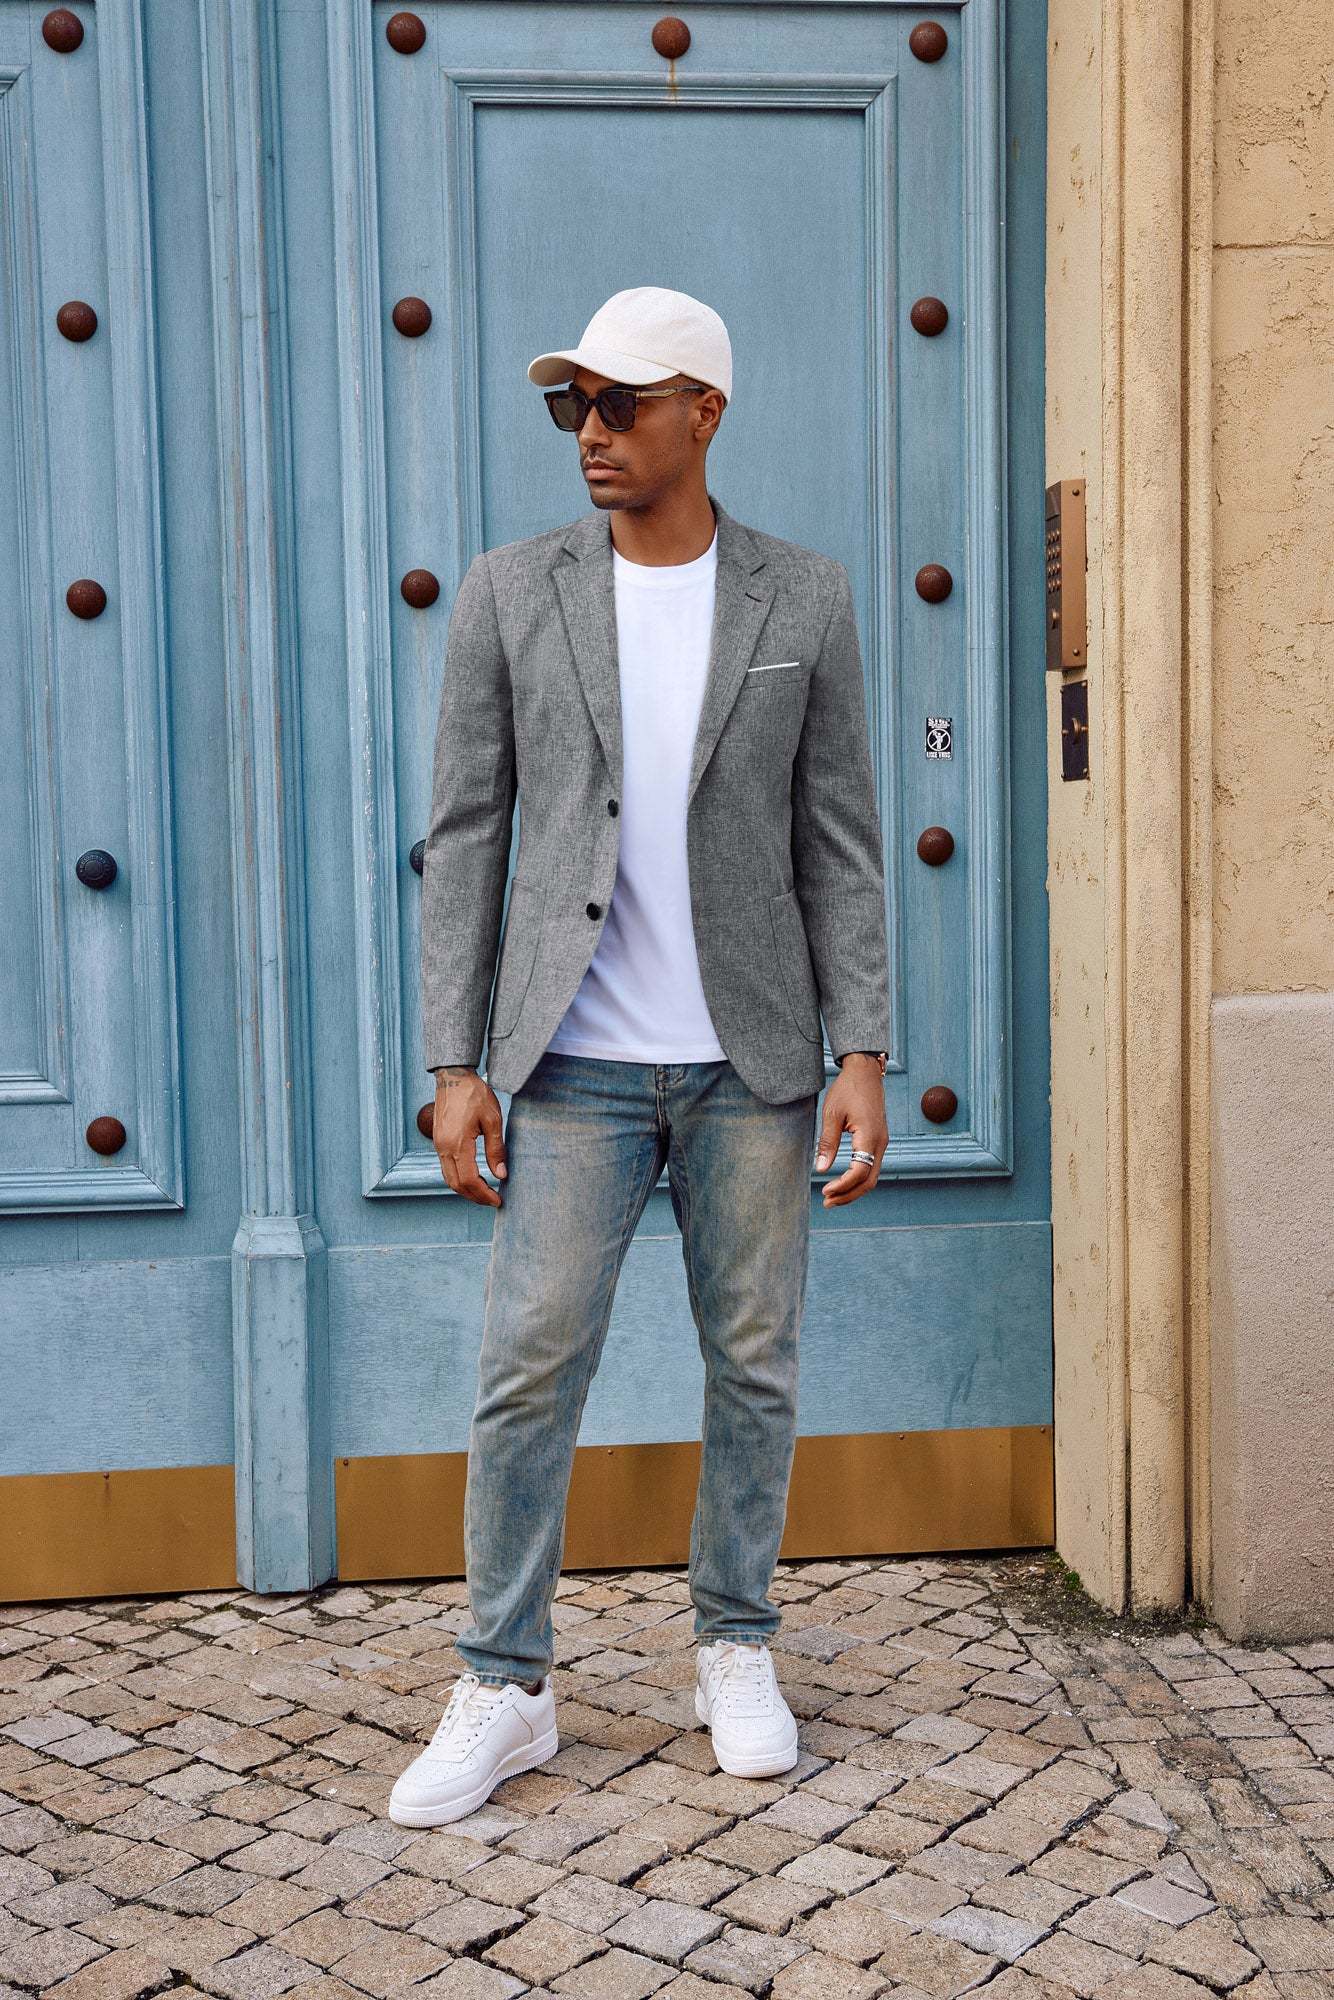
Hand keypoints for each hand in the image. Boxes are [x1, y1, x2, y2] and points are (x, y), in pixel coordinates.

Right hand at [431, 1067, 507, 1206]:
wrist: (454, 1076)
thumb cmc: (474, 1094)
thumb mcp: (492, 1120)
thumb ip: (496, 1150)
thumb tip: (500, 1175)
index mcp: (457, 1144)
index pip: (469, 1181)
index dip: (483, 1194)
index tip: (498, 1200)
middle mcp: (443, 1148)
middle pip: (456, 1184)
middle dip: (475, 1197)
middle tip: (493, 1200)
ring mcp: (438, 1145)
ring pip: (449, 1178)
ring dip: (466, 1190)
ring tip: (485, 1192)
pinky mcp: (438, 1140)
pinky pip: (446, 1168)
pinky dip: (459, 1178)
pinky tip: (473, 1178)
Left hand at [813, 1056, 887, 1206]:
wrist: (865, 1072)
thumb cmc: (847, 1089)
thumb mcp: (832, 1114)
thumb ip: (827, 1143)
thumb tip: (821, 1169)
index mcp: (870, 1136)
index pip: (859, 1172)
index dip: (842, 1186)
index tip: (824, 1191)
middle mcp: (880, 1143)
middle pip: (868, 1180)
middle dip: (848, 1195)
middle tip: (826, 1202)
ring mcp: (881, 1142)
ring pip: (872, 1176)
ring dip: (853, 1189)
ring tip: (832, 1197)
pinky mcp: (878, 1140)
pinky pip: (871, 1166)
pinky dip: (858, 1179)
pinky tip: (843, 1182)